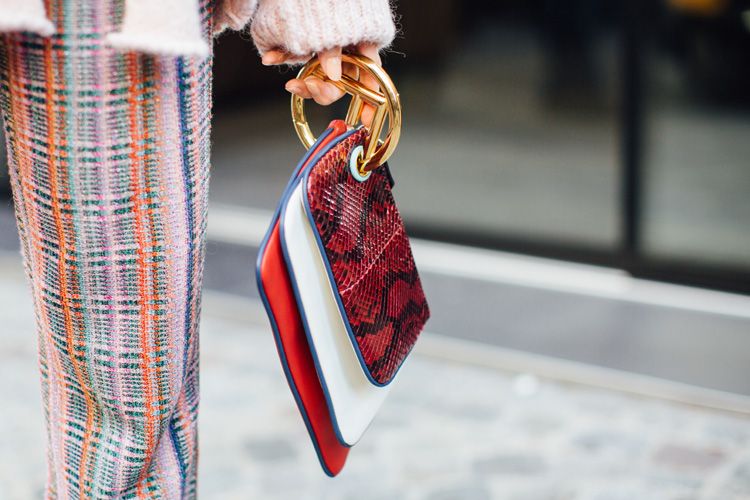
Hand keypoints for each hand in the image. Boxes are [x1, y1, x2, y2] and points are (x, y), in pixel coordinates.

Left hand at [261, 43, 381, 126]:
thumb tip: (334, 75)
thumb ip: (334, 50)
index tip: (367, 120)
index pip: (370, 77)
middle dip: (325, 91)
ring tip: (293, 83)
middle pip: (341, 84)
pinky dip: (283, 58)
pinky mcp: (303, 44)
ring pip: (319, 79)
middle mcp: (345, 50)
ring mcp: (324, 50)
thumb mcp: (335, 24)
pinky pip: (296, 59)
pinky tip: (271, 58)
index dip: (371, 100)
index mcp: (363, 43)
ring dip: (305, 84)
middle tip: (312, 87)